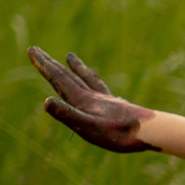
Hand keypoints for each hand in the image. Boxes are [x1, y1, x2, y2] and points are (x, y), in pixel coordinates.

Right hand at [30, 47, 153, 153]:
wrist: (152, 132)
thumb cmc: (119, 134)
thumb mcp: (88, 127)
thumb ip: (68, 115)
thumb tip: (46, 101)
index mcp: (83, 100)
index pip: (59, 79)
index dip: (44, 66)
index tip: (32, 50)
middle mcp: (93, 96)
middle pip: (68, 75)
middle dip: (50, 63)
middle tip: (37, 50)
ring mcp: (106, 100)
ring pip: (86, 79)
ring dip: (75, 68)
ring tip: (69, 56)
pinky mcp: (117, 106)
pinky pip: (101, 89)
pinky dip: (94, 81)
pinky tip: (98, 86)